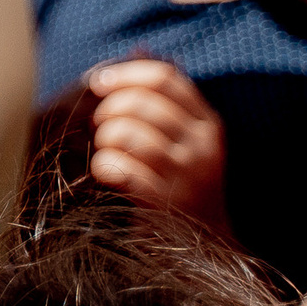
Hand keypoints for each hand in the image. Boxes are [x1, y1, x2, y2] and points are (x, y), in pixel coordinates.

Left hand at [84, 58, 230, 234]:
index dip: (125, 74)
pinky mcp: (164, 203)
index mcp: (207, 123)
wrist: (205, 248)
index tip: (99, 83)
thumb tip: (127, 58)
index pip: (165, 78)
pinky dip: (104, 165)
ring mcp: (186, 176)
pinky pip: (119, 167)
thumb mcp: (185, 142)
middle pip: (142, 102)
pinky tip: (107, 173)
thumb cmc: (182, 186)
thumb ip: (163, 104)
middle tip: (102, 127)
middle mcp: (201, 146)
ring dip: (105, 139)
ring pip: (126, 132)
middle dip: (109, 109)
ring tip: (108, 151)